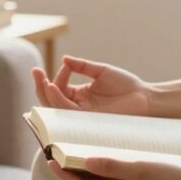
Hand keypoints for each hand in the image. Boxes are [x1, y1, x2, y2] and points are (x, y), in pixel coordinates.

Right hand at [32, 56, 149, 115]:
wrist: (145, 98)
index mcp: (80, 95)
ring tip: (44, 81)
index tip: (66, 65)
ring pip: (56, 108)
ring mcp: (82, 114)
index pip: (59, 87)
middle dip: (41, 86)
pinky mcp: (88, 120)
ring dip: (47, 94)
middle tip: (35, 71)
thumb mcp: (101, 71)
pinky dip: (59, 101)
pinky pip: (68, 112)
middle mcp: (78, 106)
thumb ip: (83, 66)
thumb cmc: (127, 85)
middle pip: (51, 100)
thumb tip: (64, 59)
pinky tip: (54, 89)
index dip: (57, 76)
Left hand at [48, 158, 180, 179]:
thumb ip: (112, 165)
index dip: (64, 173)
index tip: (49, 159)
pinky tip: (105, 161)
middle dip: (74, 171)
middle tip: (59, 152)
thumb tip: (85, 160)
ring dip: (90, 173)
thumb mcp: (140, 169)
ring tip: (77, 153)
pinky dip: (107, 176)